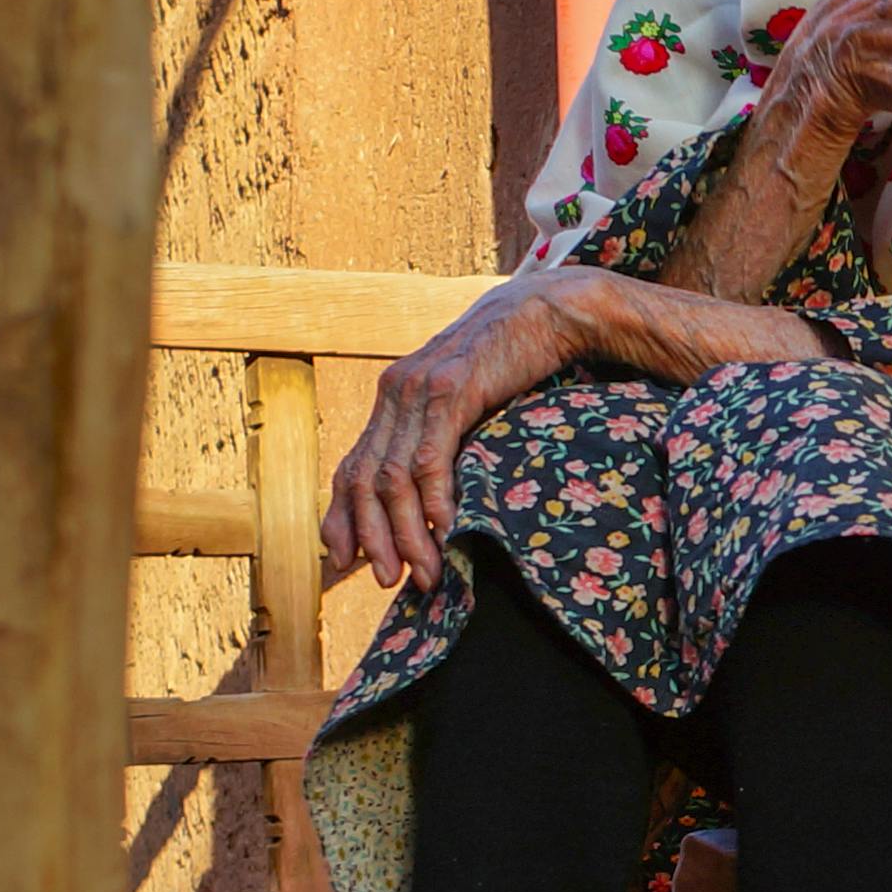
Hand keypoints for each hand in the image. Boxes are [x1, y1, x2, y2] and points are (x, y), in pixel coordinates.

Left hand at [322, 269, 592, 589]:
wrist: (548, 310)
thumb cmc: (515, 361)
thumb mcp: (466, 401)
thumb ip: (442, 435)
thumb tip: (435, 491)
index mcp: (392, 398)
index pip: (350, 467)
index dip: (342, 518)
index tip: (345, 563)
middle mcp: (394, 392)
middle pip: (362, 479)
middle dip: (372, 538)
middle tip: (390, 581)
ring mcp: (419, 388)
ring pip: (394, 477)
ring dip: (406, 533)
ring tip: (426, 572)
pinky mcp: (453, 387)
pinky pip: (431, 456)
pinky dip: (435, 500)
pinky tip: (447, 530)